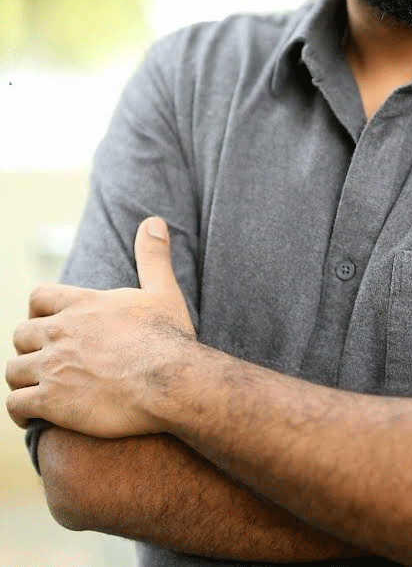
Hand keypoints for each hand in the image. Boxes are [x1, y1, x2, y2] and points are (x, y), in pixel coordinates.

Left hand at [6, 217, 194, 437]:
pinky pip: (15, 405)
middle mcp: (61, 332)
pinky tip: (34, 416)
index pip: (38, 298)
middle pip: (20, 334)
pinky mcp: (52, 401)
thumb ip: (153, 256)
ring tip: (38, 389)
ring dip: (23, 379)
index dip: (38, 312)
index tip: (47, 324)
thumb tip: (153, 221)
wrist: (170, 381)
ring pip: (13, 371)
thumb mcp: (163, 290)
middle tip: (47, 361)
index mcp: (83, 305)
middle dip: (29, 347)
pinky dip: (20, 411)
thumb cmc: (168, 338)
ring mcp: (53, 367)